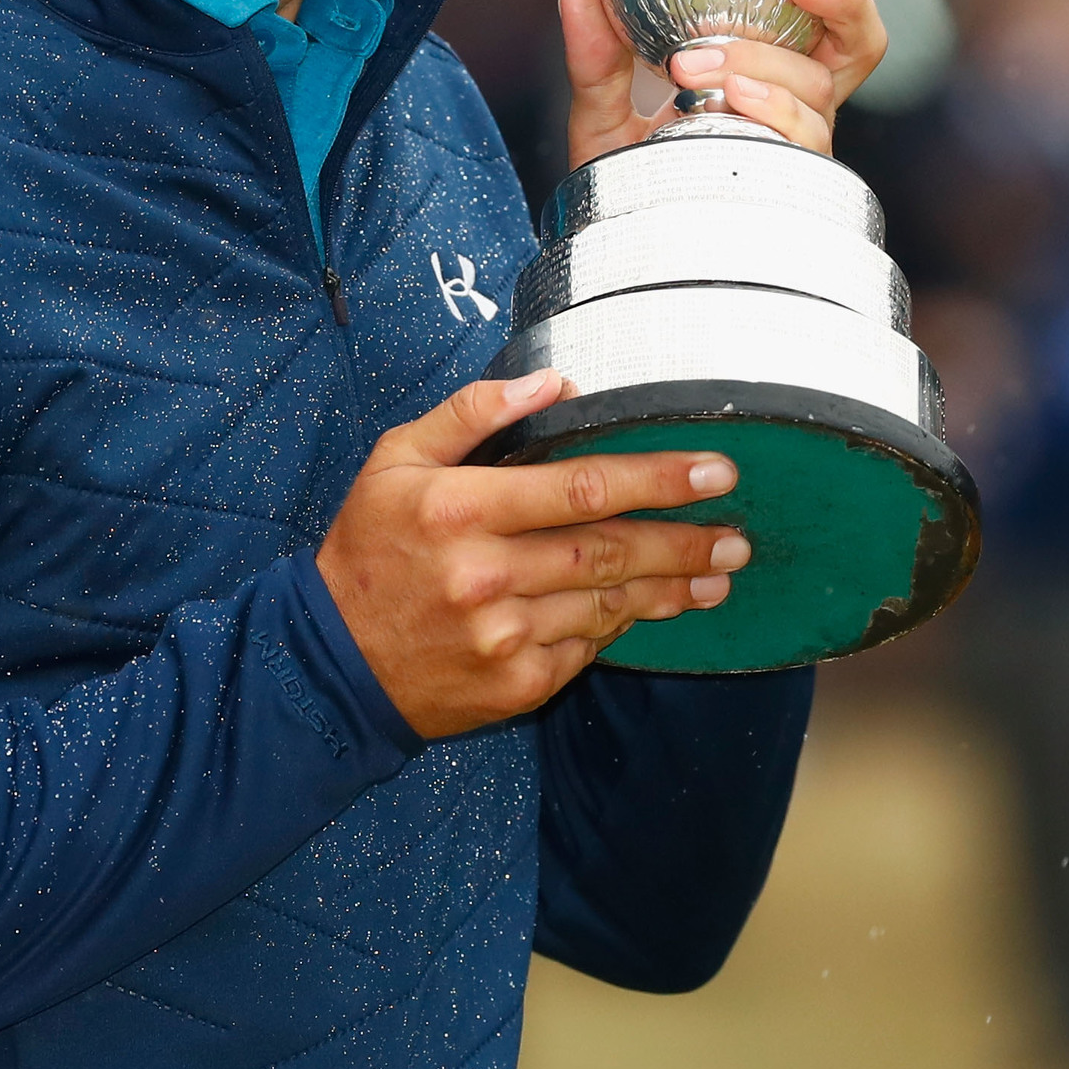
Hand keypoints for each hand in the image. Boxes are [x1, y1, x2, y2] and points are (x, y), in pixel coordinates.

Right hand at [316, 369, 749, 737]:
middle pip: (611, 550)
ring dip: (671, 590)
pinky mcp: (515, 683)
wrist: (331, 664)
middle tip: (738, 534)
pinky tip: (648, 608)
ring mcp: (504, 635)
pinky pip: (587, 649)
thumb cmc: (369, 549)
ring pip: (609, 604)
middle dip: (685, 540)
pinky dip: (620, 625)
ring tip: (716, 573)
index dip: (657, 478)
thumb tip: (555, 385)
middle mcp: (486, 574)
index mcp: (461, 509)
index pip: (583, 487)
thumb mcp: (397, 460)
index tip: (714, 470)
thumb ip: (472, 413)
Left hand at [562, 0, 895, 163]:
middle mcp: (795, 101)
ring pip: (818, 84)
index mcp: (770, 68)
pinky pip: (802, 138)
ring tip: (696, 63)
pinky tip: (737, 97)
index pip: (831, 12)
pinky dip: (773, 109)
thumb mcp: (602, 105)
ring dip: (763, 60)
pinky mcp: (785, 181)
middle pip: (860, 41)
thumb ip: (596, 52)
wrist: (615, 246)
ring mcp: (793, 141)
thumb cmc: (626, 174)